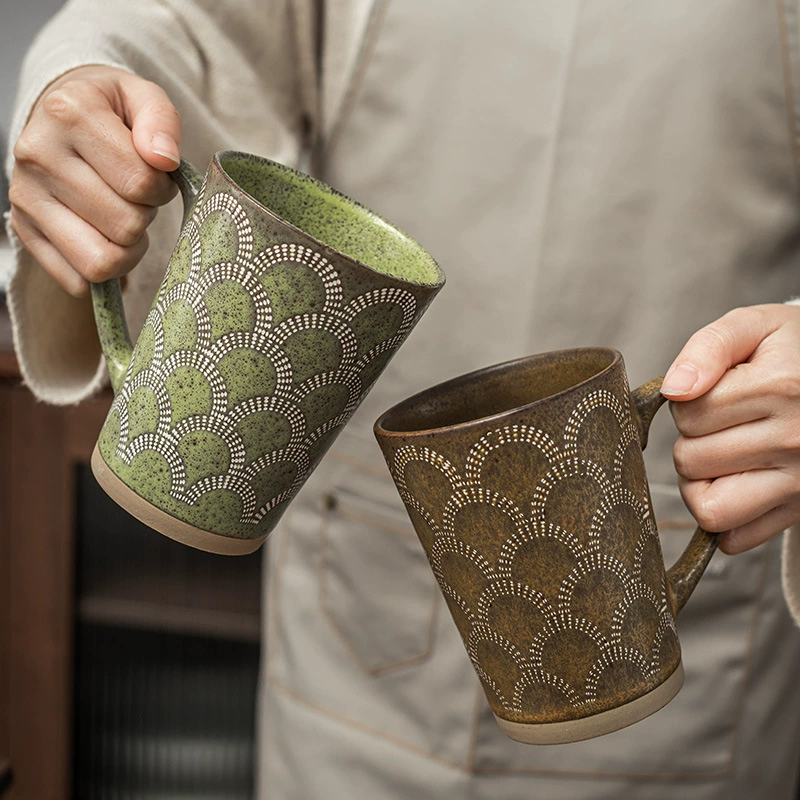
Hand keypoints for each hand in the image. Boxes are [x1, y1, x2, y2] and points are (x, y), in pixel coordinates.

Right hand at [8, 65, 181, 296]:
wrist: (60, 117)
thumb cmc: (111, 112)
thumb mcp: (142, 98)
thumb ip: (162, 122)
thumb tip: (164, 160)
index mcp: (69, 114)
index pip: (140, 182)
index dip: (163, 189)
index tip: (157, 178)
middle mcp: (38, 155)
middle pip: (125, 225)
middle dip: (146, 216)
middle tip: (138, 198)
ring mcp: (25, 197)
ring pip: (102, 261)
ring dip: (129, 249)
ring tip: (126, 218)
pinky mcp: (23, 230)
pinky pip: (78, 280)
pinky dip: (105, 270)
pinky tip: (107, 239)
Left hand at [661, 304, 799, 553]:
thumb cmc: (793, 349)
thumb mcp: (754, 326)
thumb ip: (707, 348)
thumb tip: (673, 390)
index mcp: (780, 388)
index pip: (687, 414)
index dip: (686, 402)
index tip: (712, 391)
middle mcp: (795, 439)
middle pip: (691, 460)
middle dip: (691, 440)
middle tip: (720, 423)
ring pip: (709, 506)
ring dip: (700, 482)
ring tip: (720, 454)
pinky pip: (738, 537)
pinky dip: (724, 519)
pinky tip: (735, 484)